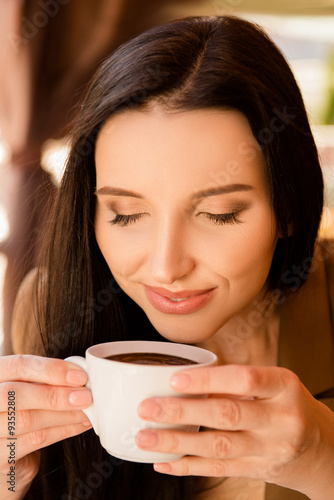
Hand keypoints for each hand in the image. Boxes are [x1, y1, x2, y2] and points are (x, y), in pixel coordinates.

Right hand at [0, 354, 91, 498]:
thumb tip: (80, 375)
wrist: (4, 452)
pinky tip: (80, 424)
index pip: (17, 366)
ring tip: (88, 411)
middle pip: (16, 394)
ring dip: (65, 414)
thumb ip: (44, 379)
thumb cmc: (19, 411)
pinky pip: (34, 440)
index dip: (50, 369)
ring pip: (27, 419)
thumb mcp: (26, 388)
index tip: (79, 375)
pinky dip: (63, 430)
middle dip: (56, 394)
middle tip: (86, 396)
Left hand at [136, 365, 333, 499]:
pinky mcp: (258, 471)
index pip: (244, 379)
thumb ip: (238, 382)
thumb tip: (186, 380)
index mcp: (283, 387)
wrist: (323, 448)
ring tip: (146, 437)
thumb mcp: (276, 384)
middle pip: (227, 415)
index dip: (208, 380)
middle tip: (148, 408)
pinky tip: (163, 461)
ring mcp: (270, 450)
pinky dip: (188, 466)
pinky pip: (219, 469)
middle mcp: (280, 419)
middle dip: (182, 412)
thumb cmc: (289, 405)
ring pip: (218, 447)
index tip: (174, 379)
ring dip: (177, 443)